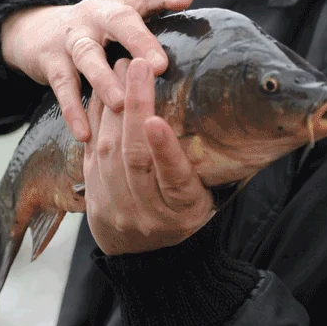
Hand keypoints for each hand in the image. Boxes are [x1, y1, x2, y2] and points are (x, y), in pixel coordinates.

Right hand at [0, 0, 192, 141]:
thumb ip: (153, 32)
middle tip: (160, 66)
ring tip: (122, 103)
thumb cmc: (96, 32)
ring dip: (105, 79)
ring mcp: (72, 37)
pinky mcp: (50, 60)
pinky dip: (73, 110)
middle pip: (119, 20)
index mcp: (120, 6)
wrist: (35, 30)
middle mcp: (96, 15)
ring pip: (88, 54)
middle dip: (139, 41)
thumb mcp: (121, 22)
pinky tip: (85, 134)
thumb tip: (199, 54)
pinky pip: (63, 86)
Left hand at [83, 58, 214, 254]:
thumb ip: (206, 169)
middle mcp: (145, 212)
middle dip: (135, 107)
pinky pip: (90, 153)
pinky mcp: (93, 196)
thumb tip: (236, 123)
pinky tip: (101, 92)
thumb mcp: (205, 199)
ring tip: (120, 67)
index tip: (156, 120)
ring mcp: (115, 206)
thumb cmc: (187, 217)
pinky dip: (95, 119)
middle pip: (135, 158)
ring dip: (112, 106)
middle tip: (139, 65)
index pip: (173, 180)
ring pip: (108, 152)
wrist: (147, 260)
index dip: (164, 150)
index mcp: (182, 212)